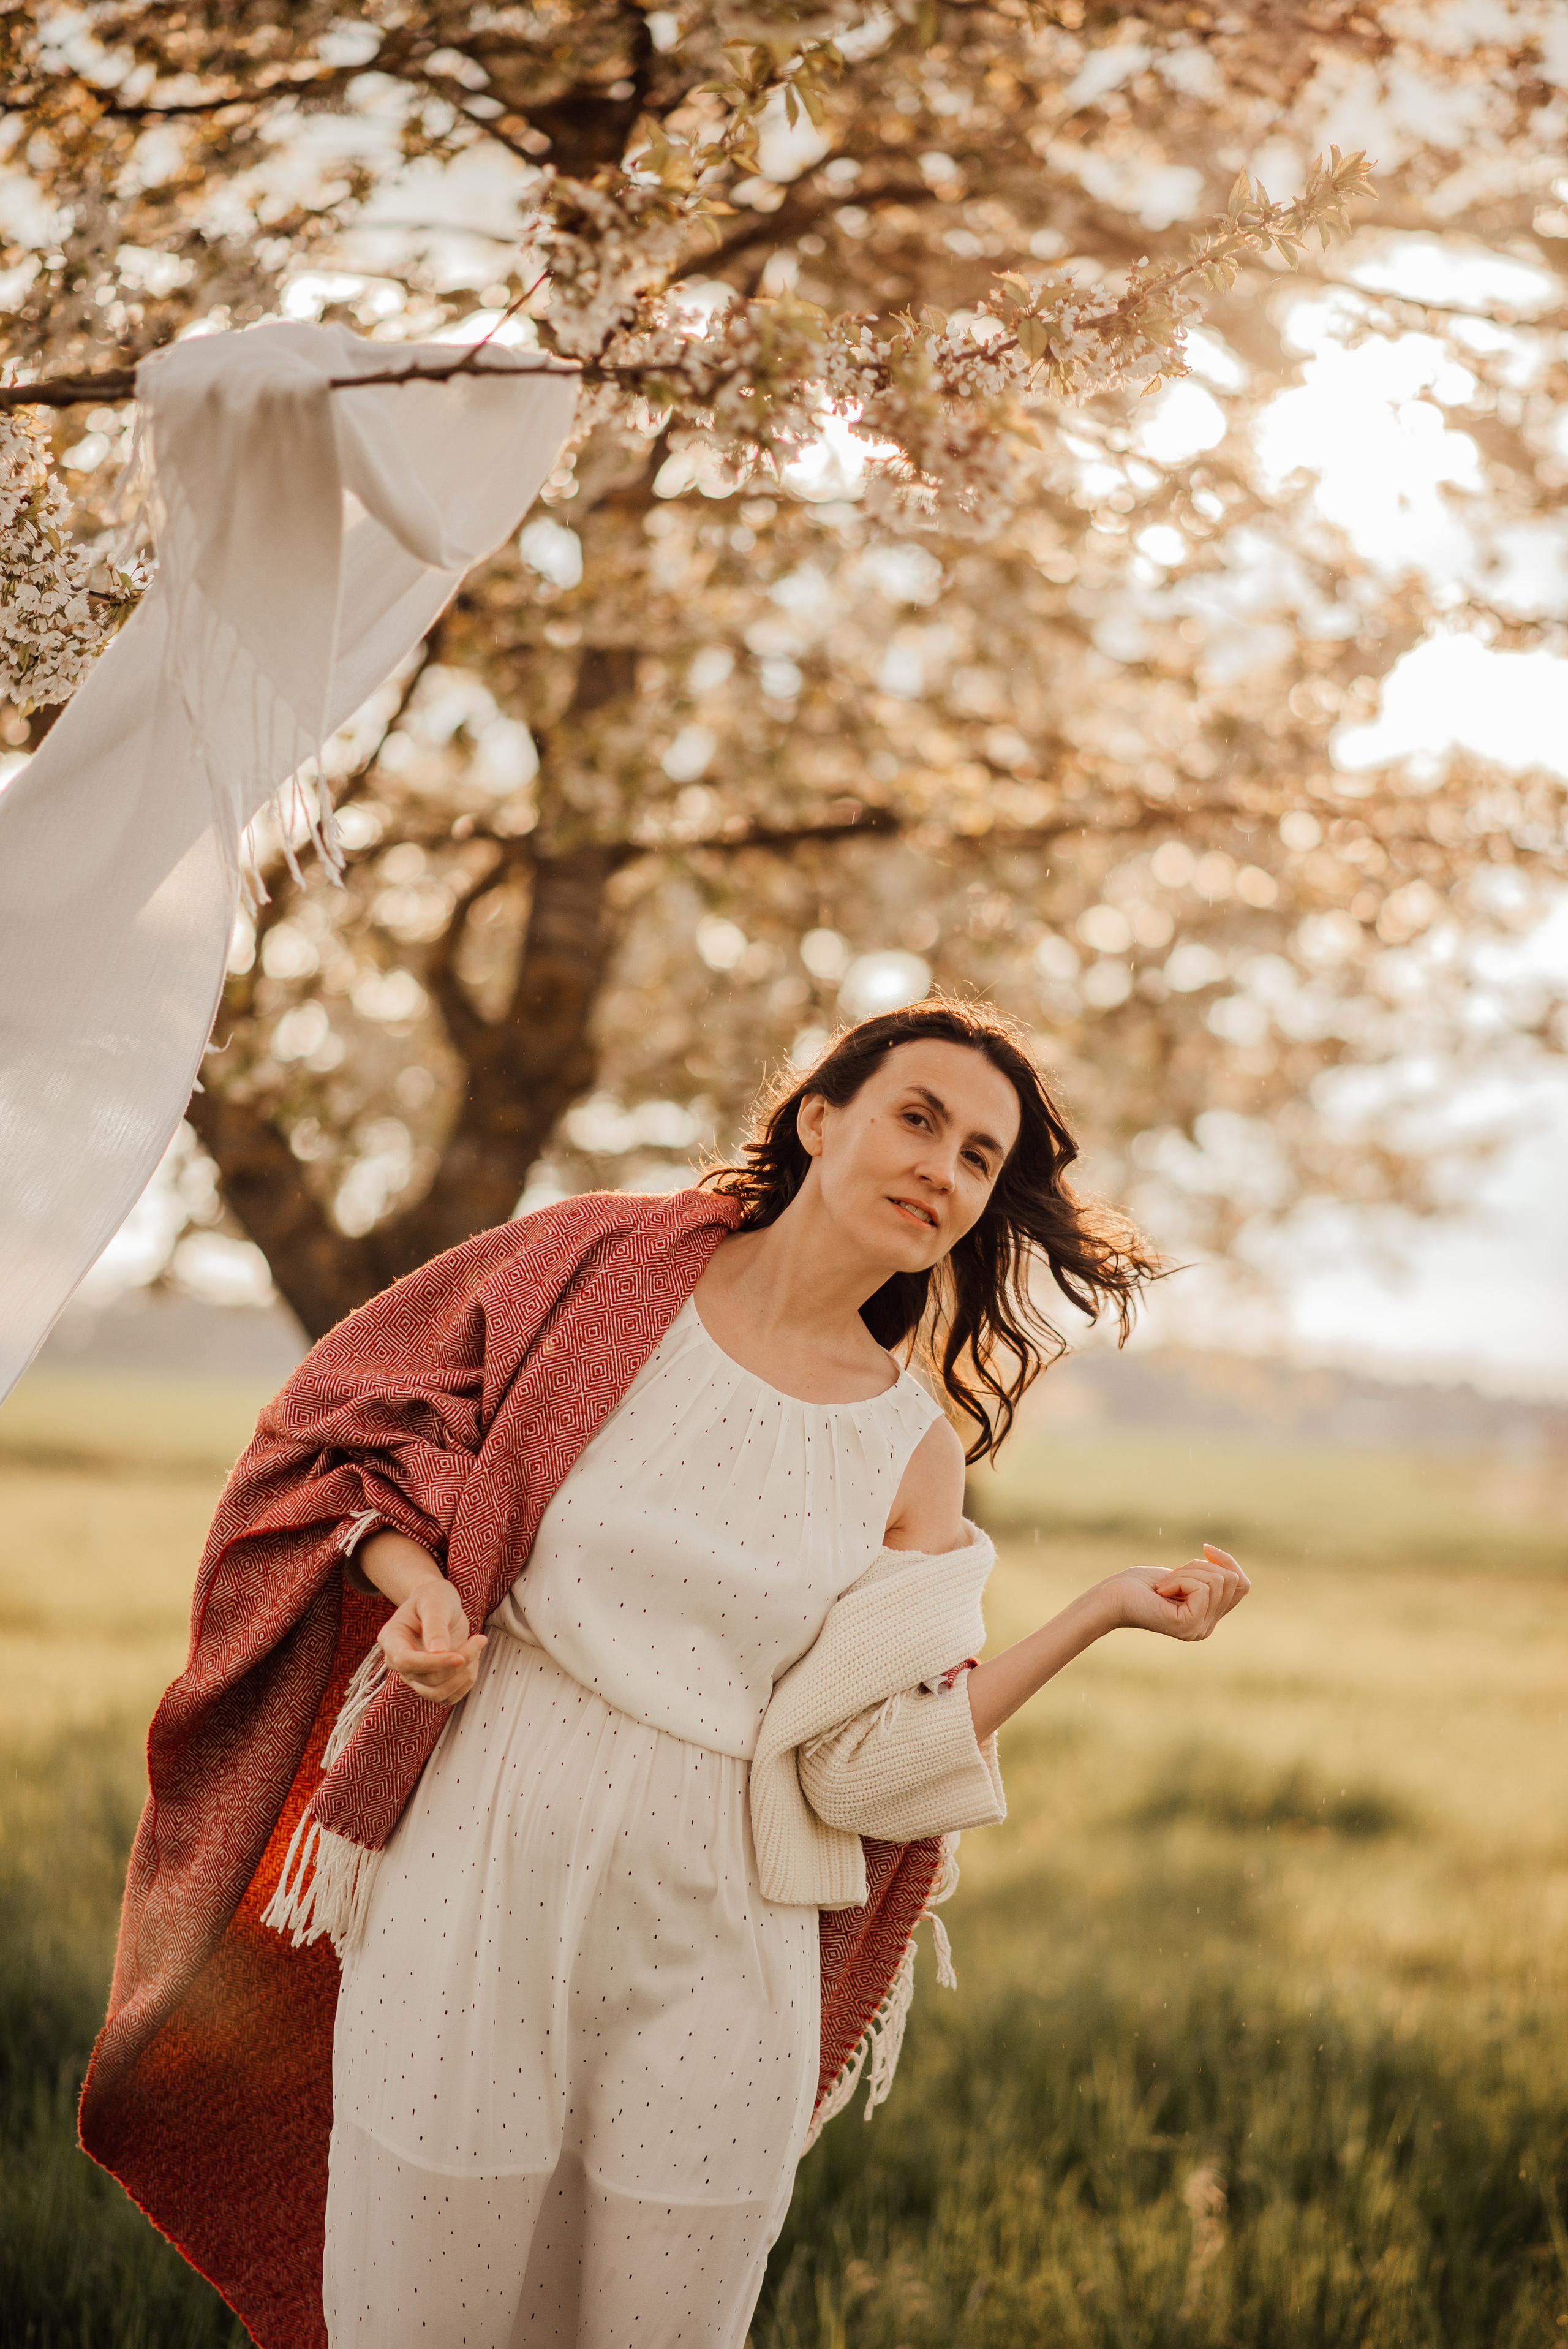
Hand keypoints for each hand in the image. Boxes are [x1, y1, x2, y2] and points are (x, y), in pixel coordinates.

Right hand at [378, 1577, 485, 1705]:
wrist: (438, 1604)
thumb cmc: (433, 1598)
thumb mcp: (435, 1602)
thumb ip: (435, 1625)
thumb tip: (438, 1651)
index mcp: (392, 1639)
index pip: (406, 1662)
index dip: (432, 1664)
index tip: (459, 1657)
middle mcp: (399, 1662)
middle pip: (427, 1679)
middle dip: (458, 1663)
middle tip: (479, 1639)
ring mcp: (414, 1676)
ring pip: (437, 1693)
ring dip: (464, 1675)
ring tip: (476, 1646)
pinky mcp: (431, 1683)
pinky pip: (449, 1696)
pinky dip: (467, 1681)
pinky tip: (473, 1658)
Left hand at [1110, 1544, 1249, 1641]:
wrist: (1111, 1597)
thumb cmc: (1139, 1584)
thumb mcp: (1184, 1575)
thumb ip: (1210, 1578)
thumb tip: (1232, 1569)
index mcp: (1209, 1617)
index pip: (1243, 1585)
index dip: (1228, 1561)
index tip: (1205, 1549)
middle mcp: (1208, 1628)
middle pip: (1233, 1580)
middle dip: (1201, 1565)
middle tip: (1172, 1576)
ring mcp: (1200, 1629)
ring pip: (1218, 1581)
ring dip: (1187, 1572)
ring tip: (1164, 1585)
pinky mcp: (1188, 1625)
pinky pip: (1202, 1588)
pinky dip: (1180, 1579)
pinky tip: (1161, 1591)